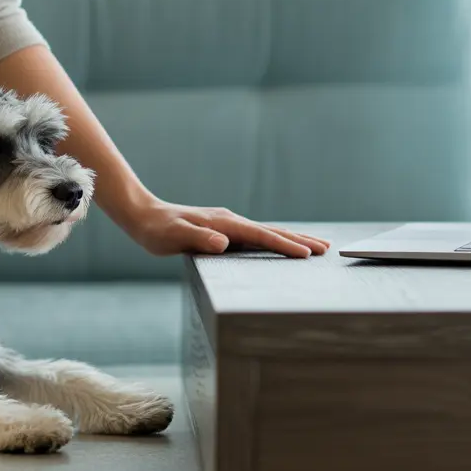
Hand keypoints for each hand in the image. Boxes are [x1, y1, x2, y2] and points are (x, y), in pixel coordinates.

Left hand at [117, 196, 330, 258]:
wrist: (144, 216)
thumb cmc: (157, 231)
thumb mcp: (174, 237)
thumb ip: (198, 239)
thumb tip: (224, 243)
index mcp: (224, 224)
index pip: (261, 236)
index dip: (284, 245)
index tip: (306, 254)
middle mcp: (231, 221)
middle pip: (272, 232)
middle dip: (300, 240)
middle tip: (326, 249)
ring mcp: (229, 225)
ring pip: (267, 233)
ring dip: (291, 239)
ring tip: (314, 247)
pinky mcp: (224, 230)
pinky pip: (256, 237)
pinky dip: (274, 241)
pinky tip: (280, 246)